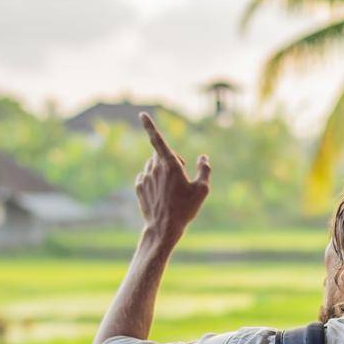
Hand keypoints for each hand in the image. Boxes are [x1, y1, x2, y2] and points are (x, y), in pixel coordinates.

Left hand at [135, 112, 210, 238]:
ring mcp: (145, 177)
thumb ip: (204, 170)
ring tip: (171, 189)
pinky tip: (160, 194)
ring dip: (161, 170)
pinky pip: (145, 177)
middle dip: (170, 159)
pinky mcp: (139, 187)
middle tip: (181, 176)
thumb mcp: (203, 190)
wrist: (164, 229)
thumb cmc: (185, 209)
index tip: (142, 114)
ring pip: (152, 165)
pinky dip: (152, 180)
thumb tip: (203, 157)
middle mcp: (155, 168)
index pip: (158, 139)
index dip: (150, 125)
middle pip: (160, 154)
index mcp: (170, 164)